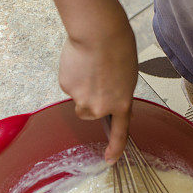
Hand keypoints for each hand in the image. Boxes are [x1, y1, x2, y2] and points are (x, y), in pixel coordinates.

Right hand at [39, 0, 137, 163]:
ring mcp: (81, 99)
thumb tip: (105, 99)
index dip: (115, 149)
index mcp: (122, 103)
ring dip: (80, 88)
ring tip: (88, 66)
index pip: (119, 133)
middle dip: (90, 100)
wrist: (98, 31)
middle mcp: (101, 107)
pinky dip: (72, 75)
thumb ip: (117, 92)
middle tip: (96, 77)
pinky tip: (79, 60)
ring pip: (77, 99)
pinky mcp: (66, 87)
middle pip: (89, 113)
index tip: (110, 160)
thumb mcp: (126, 74)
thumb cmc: (117, 46)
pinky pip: (68, 84)